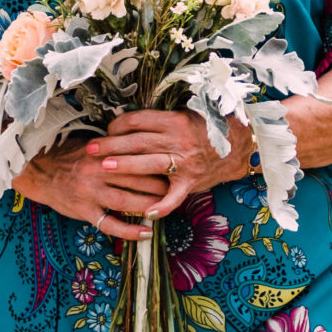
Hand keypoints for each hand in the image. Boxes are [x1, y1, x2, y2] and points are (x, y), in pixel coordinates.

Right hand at [15, 139, 172, 241]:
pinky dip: (130, 231)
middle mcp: (97, 171)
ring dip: (149, 207)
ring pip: (127, 202)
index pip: (136, 156)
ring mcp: (90, 193)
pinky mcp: (84, 211)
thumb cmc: (70, 157)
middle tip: (175, 189)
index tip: (172, 166)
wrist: (39, 172)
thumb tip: (146, 144)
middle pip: (136, 179)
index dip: (156, 162)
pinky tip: (146, 233)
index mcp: (102, 152)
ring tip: (164, 210)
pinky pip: (111, 224)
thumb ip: (116, 147)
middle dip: (159, 185)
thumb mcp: (92, 146)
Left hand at [87, 107, 257, 225]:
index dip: (117, 126)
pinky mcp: (191, 182)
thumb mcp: (184, 117)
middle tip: (91, 149)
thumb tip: (127, 125)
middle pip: (137, 141)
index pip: (137, 121)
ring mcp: (185, 162)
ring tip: (105, 167)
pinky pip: (174, 196)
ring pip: (149, 163)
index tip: (106, 131)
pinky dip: (161, 206)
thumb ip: (158, 123)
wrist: (240, 146)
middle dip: (111, 145)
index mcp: (174, 120)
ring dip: (126, 166)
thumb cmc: (206, 131)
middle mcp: (178, 140)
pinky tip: (146, 213)